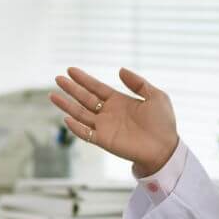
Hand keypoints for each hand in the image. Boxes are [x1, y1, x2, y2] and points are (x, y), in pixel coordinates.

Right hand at [50, 67, 178, 175]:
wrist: (165, 148)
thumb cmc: (163, 123)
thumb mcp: (155, 95)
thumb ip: (138, 82)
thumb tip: (120, 70)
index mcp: (119, 101)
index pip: (96, 88)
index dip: (84, 79)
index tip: (70, 69)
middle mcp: (109, 113)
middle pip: (85, 98)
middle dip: (71, 88)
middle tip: (58, 78)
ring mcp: (105, 127)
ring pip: (81, 114)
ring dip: (67, 105)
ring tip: (53, 95)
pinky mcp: (104, 141)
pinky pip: (86, 134)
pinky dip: (75, 127)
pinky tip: (66, 118)